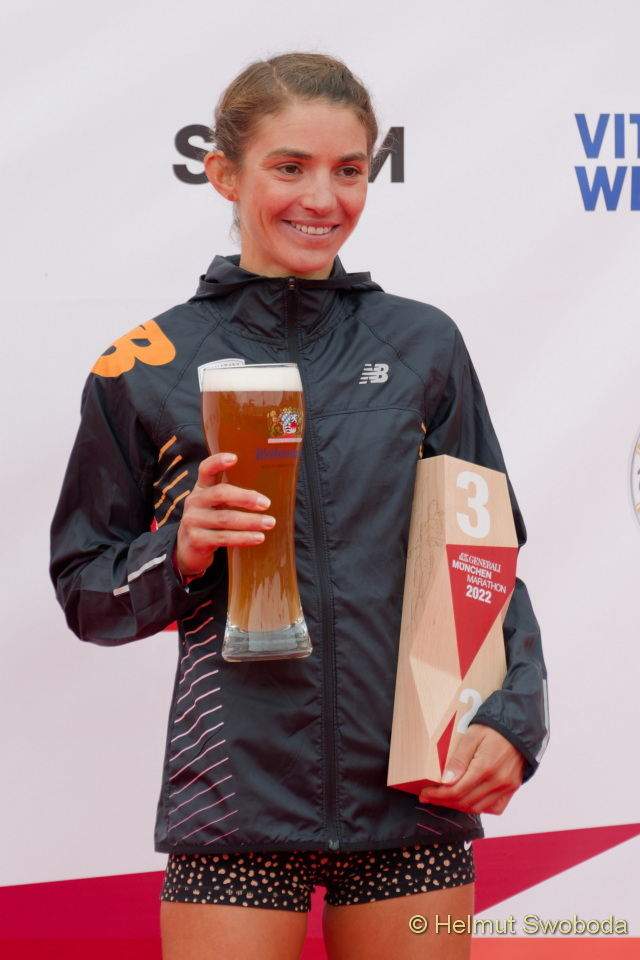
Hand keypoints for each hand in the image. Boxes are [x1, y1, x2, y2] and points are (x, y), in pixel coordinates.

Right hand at [174, 452, 275, 578]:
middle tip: (266, 503)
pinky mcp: (196, 540)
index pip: (206, 469)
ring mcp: (193, 521)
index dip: (218, 462)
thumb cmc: (210, 522)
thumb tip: (266, 494)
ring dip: (250, 521)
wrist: (188, 549)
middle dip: (246, 498)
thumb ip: (231, 496)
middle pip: (221, 494)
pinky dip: (243, 538)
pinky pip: (224, 537)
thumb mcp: (215, 505)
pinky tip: (258, 537)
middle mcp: (194, 501)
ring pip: (225, 518)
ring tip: (269, 522)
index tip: (234, 458)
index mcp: (201, 488)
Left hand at [418, 724, 525, 814]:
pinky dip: (480, 807)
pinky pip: (495, 807)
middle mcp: (497, 781)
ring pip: (478, 807)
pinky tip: (469, 800)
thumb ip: (459, 759)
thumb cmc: (493, 728)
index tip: (425, 794)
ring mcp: (507, 787)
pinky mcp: (513, 788)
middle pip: (465, 802)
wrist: (519, 726)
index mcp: (485, 767)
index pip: (456, 791)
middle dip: (444, 801)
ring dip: (459, 805)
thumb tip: (446, 781)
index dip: (438, 795)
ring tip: (445, 798)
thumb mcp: (471, 736)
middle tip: (430, 796)